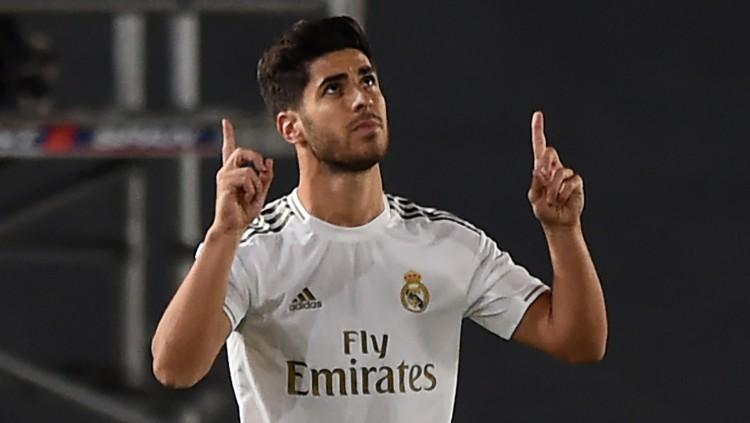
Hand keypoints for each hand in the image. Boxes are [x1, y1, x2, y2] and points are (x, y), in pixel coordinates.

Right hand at [211, 119, 273, 236]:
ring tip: (252, 194)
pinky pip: (246, 177)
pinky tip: (247, 197)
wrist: (233, 226)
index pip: (229, 149)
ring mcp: (224, 177)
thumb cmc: (243, 212)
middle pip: (242, 151)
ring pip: (248, 167)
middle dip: (256, 157)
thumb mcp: (260, 192)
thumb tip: (269, 162)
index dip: (228, 135)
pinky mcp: (225, 184)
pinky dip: (252, 188)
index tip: (226, 122)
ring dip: (257, 182)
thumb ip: (265, 177)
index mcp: (233, 172)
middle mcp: (226, 172)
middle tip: (263, 169)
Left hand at [527, 111, 583, 229]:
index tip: (538, 114)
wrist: (558, 223)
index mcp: (541, 170)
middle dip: (545, 165)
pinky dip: (563, 193)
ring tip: (553, 200)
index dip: (538, 130)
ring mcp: (566, 174)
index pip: (539, 146)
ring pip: (559, 172)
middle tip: (543, 180)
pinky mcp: (576, 182)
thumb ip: (536, 182)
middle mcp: (553, 168)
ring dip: (553, 189)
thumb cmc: (545, 211)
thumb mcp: (534, 197)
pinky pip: (570, 182)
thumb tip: (540, 170)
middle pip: (549, 152)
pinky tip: (562, 200)